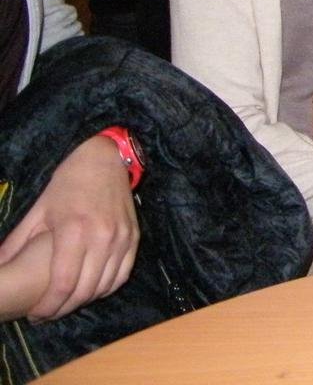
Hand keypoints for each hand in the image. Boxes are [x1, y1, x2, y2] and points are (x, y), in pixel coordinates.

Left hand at [0, 134, 137, 321]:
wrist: (105, 160)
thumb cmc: (67, 184)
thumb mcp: (37, 211)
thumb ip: (16, 243)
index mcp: (74, 230)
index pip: (62, 283)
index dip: (48, 306)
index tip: (35, 315)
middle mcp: (102, 237)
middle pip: (84, 289)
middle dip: (63, 308)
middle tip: (47, 314)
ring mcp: (121, 237)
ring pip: (105, 285)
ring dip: (85, 300)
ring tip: (67, 303)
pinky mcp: (133, 237)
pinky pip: (122, 274)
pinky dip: (107, 288)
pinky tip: (91, 290)